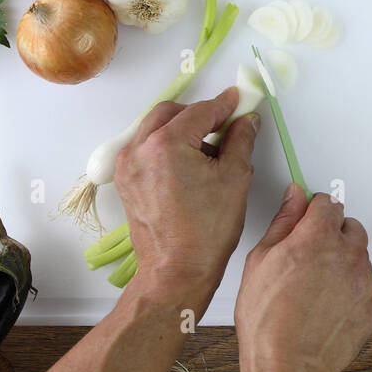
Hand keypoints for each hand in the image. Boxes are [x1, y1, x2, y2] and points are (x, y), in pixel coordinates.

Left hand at [114, 87, 258, 312]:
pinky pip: (145, 149)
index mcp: (166, 145)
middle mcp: (139, 150)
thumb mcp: (235, 178)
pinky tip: (188, 165)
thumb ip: (241, 140)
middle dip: (198, 114)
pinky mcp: (126, 182)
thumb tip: (245, 121)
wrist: (177, 270)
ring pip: (154, 129)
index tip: (237, 101)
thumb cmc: (205, 232)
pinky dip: (165, 147)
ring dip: (180, 129)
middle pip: (171, 113)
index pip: (200, 111)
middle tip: (224, 124)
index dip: (223, 105)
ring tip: (207, 150)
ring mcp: (127, 167)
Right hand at [235, 184, 371, 371]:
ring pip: (360, 259)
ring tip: (315, 292)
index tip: (306, 220)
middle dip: (333, 236)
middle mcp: (350, 254)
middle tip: (308, 260)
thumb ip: (284, 221)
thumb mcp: (261, 261)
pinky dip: (352, 294)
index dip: (315, 210)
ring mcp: (367, 281)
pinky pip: (366, 289)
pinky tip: (327, 311)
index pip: (328, 202)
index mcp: (319, 236)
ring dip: (343, 266)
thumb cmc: (267, 320)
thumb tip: (295, 195)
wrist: (289, 368)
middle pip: (350, 228)